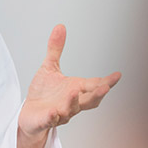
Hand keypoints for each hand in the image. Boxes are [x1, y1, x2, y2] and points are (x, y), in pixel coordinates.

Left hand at [17, 25, 120, 146]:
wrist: (29, 114)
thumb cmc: (43, 93)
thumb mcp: (49, 67)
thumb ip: (55, 49)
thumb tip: (60, 27)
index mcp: (75, 89)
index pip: (94, 85)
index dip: (107, 81)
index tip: (117, 75)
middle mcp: (71, 102)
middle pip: (89, 100)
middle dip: (98, 94)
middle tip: (106, 87)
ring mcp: (59, 112)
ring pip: (70, 109)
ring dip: (73, 101)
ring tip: (74, 91)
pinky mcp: (45, 119)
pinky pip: (50, 120)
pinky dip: (52, 116)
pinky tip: (53, 112)